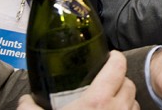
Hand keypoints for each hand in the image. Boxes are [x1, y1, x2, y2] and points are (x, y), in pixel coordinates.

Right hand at [18, 51, 138, 109]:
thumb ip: (30, 107)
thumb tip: (27, 99)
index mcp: (97, 101)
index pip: (117, 67)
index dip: (115, 58)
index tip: (109, 57)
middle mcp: (116, 109)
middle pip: (128, 84)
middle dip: (119, 80)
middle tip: (106, 81)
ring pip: (134, 102)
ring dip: (125, 99)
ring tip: (110, 101)